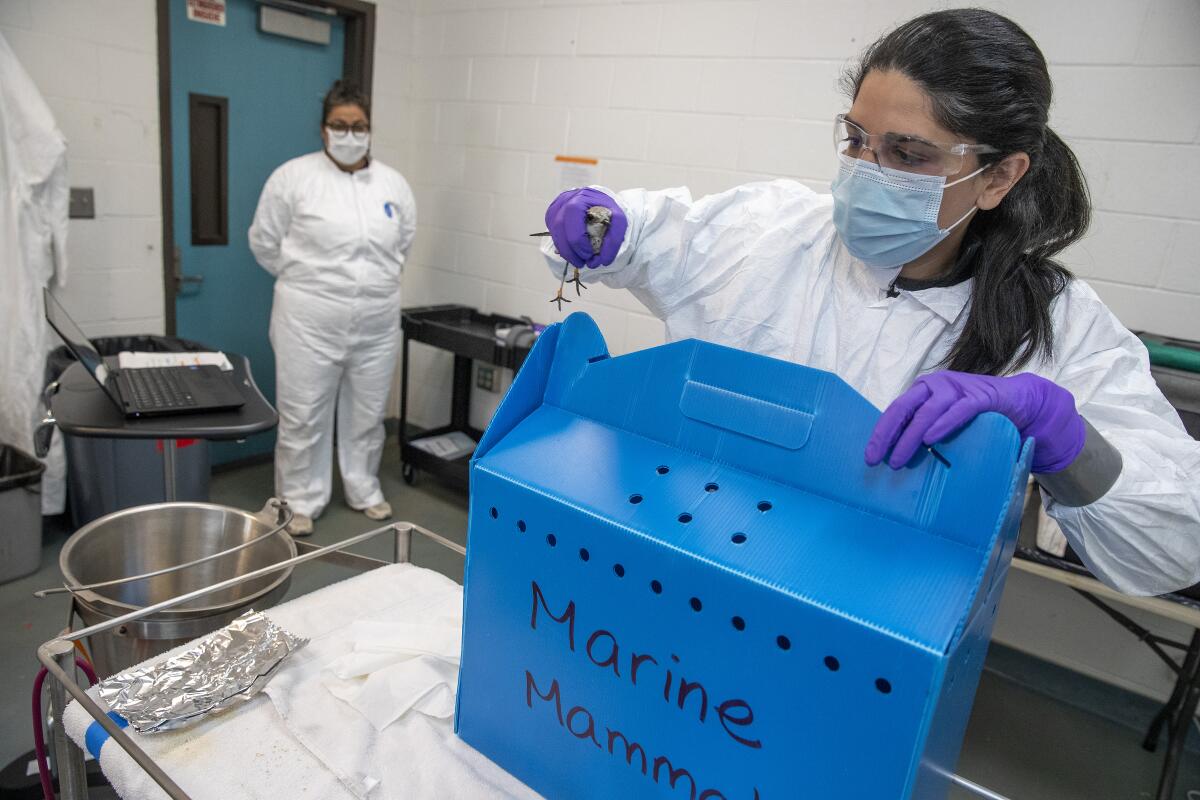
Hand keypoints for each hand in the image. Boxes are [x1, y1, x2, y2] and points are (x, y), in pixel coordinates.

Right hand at [544, 188, 626, 268]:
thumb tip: (602, 260)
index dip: (578, 239)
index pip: (573, 215)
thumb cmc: (609, 211)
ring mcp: (557, 206)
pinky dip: (562, 245)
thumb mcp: (619, 222)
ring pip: (554, 231)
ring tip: (578, 261)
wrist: (602, 204)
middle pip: (559, 225)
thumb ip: (613, 240)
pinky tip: (573, 251)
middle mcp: (566, 199)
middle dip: (569, 249)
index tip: (588, 255)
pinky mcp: (553, 215)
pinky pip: (553, 232)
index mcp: (582, 197)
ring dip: (565, 250)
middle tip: (581, 262)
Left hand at [865, 371, 1085, 472]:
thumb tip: (898, 456)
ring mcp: (957, 388)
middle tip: (880, 461)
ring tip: (901, 458)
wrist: (1017, 401)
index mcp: (922, 391)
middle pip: (904, 409)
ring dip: (912, 436)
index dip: (881, 433)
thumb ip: (924, 430)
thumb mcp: (944, 421)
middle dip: (889, 436)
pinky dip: (944, 423)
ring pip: (928, 411)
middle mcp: (935, 385)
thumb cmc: (974, 415)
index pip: (895, 411)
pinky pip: (959, 409)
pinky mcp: (980, 396)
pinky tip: (931, 439)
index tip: (870, 457)